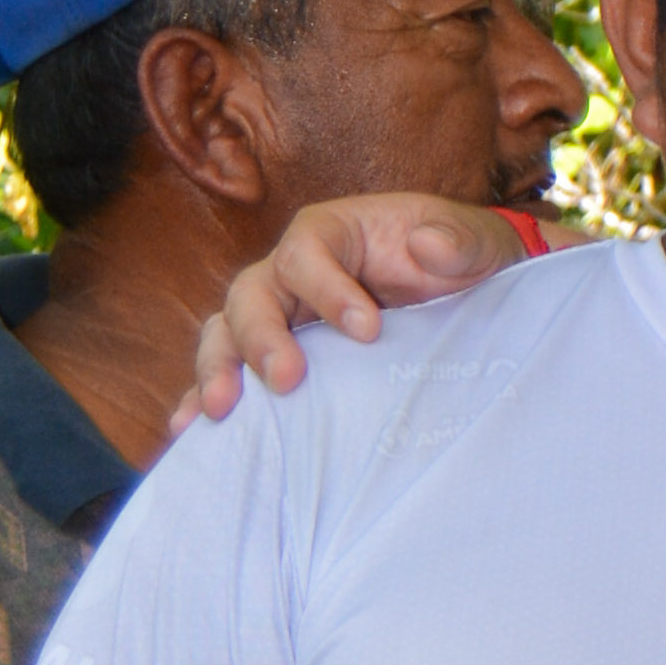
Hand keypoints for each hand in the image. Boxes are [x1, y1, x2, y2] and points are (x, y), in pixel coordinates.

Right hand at [174, 192, 525, 429]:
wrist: (468, 294)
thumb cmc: (462, 261)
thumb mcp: (474, 242)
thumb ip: (460, 240)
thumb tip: (430, 248)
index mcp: (331, 234)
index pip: (305, 252)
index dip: (327, 289)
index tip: (368, 330)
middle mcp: (293, 272)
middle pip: (253, 295)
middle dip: (262, 337)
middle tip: (287, 380)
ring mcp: (282, 316)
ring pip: (229, 333)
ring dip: (220, 370)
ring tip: (222, 411)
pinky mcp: (281, 356)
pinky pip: (235, 373)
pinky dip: (208, 397)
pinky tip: (191, 430)